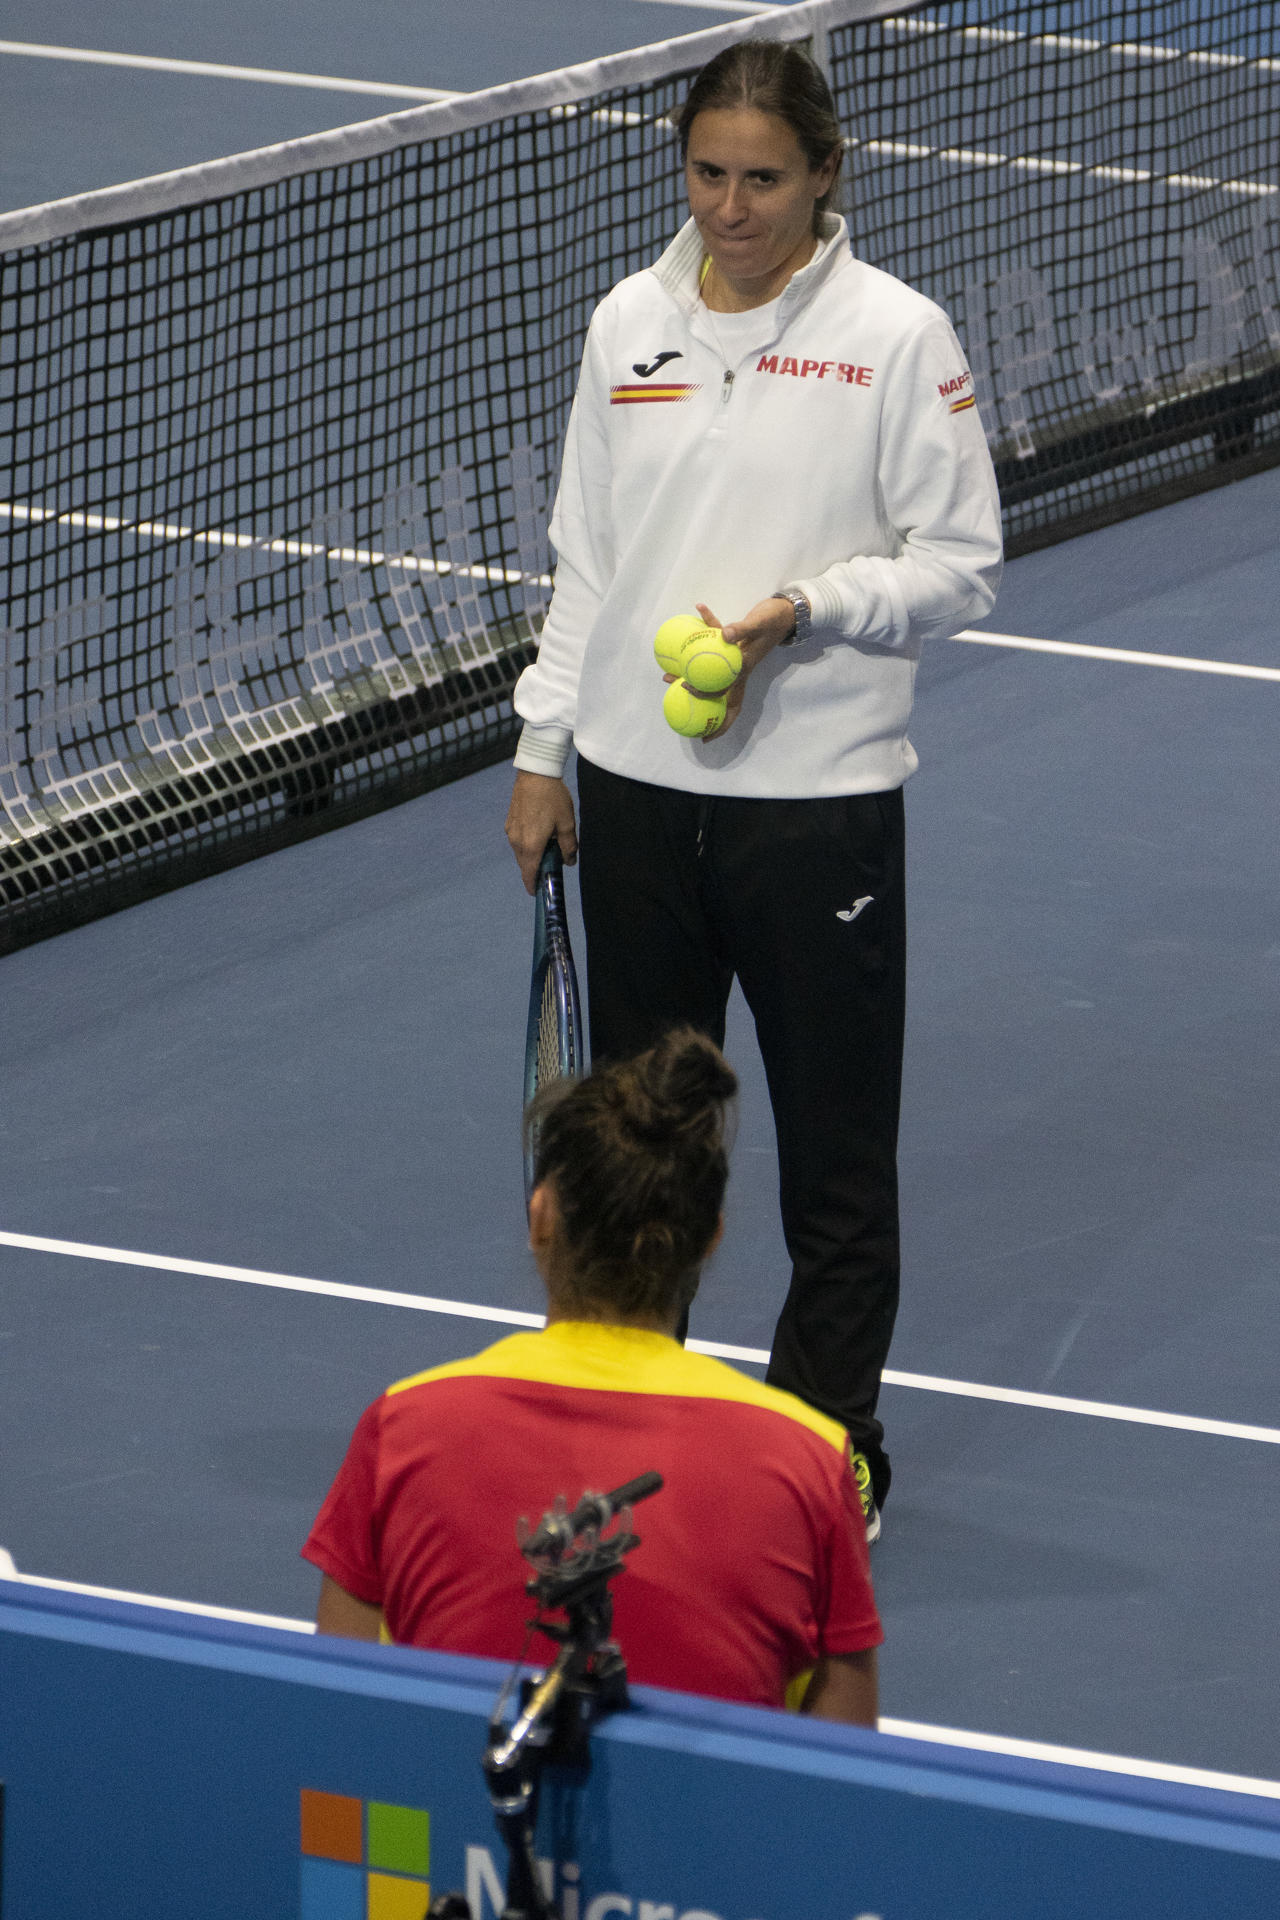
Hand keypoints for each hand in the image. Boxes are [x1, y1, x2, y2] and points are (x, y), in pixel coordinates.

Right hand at [504, 771, 577, 893]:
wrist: (536, 773)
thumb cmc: (553, 798)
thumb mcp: (567, 823)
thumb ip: (569, 846)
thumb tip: (569, 862)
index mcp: (531, 845)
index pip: (529, 874)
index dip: (533, 886)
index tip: (538, 893)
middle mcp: (517, 841)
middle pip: (525, 865)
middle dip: (536, 869)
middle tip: (552, 866)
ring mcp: (511, 831)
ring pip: (521, 852)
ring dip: (532, 855)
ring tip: (549, 846)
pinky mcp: (509, 822)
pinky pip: (518, 840)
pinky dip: (527, 844)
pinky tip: (540, 833)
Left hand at [677, 597, 794, 740]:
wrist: (784, 612)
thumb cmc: (773, 620)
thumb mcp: (758, 624)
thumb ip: (740, 630)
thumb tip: (723, 635)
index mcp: (742, 669)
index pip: (728, 699)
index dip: (720, 721)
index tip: (703, 731)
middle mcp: (737, 668)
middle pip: (716, 693)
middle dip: (699, 704)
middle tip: (677, 706)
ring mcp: (733, 659)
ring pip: (709, 674)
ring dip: (690, 676)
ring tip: (668, 677)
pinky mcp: (730, 645)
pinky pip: (711, 643)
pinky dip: (700, 633)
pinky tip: (687, 624)